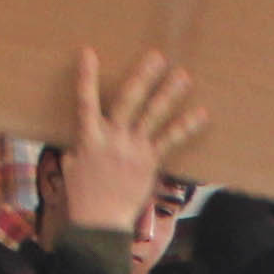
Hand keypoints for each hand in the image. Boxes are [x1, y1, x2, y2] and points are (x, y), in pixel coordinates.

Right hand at [52, 46, 208, 236]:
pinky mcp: (150, 161)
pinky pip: (171, 140)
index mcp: (89, 137)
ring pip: (153, 116)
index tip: (89, 53)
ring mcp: (134, 149)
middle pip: (129, 101)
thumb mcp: (71, 164)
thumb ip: (79, 144)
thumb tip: (80, 137)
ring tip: (183, 76)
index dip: (87, 78)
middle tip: (157, 56)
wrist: (101, 220)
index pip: (86, 102)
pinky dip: (186, 126)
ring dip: (169, 94)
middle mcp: (113, 138)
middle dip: (143, 77)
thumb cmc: (83, 193)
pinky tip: (201, 114)